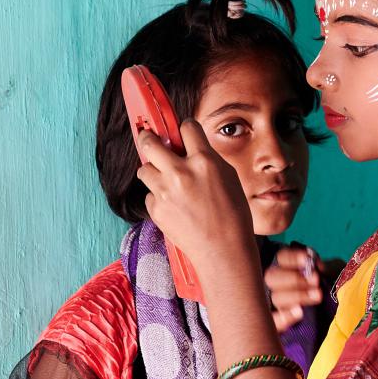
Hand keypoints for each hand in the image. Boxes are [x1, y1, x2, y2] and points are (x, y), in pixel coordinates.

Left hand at [137, 120, 253, 268]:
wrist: (224, 251)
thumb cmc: (233, 216)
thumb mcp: (230, 178)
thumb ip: (208, 159)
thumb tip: (191, 149)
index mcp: (204, 162)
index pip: (186, 127)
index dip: (185, 130)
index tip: (183, 134)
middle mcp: (181, 173)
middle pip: (150, 142)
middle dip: (149, 138)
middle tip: (152, 140)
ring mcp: (165, 192)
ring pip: (144, 168)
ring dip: (153, 170)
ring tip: (166, 180)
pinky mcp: (156, 210)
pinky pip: (149, 194)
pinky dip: (158, 197)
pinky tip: (174, 206)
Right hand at [266, 247, 322, 331]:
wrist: (333, 309)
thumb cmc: (327, 286)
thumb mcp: (326, 272)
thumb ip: (317, 267)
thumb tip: (315, 266)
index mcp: (286, 266)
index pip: (282, 258)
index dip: (292, 258)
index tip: (306, 259)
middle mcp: (276, 283)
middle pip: (273, 277)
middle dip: (295, 279)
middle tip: (315, 281)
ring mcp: (276, 302)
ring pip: (276, 297)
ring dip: (297, 296)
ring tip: (317, 296)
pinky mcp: (279, 321)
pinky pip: (275, 322)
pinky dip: (284, 318)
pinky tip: (299, 313)